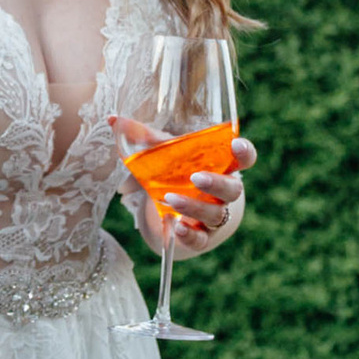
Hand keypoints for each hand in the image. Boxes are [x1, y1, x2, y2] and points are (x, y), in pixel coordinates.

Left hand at [111, 123, 255, 255]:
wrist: (172, 209)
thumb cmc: (175, 173)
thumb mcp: (163, 154)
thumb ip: (144, 137)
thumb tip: (112, 119)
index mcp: (222, 166)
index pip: (244, 158)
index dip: (245, 153)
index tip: (236, 146)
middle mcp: (223, 192)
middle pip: (233, 189)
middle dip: (217, 183)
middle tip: (196, 178)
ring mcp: (214, 216)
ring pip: (215, 214)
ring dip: (194, 207)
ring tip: (170, 199)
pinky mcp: (201, 237)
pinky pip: (201, 239)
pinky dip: (190, 235)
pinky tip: (177, 229)